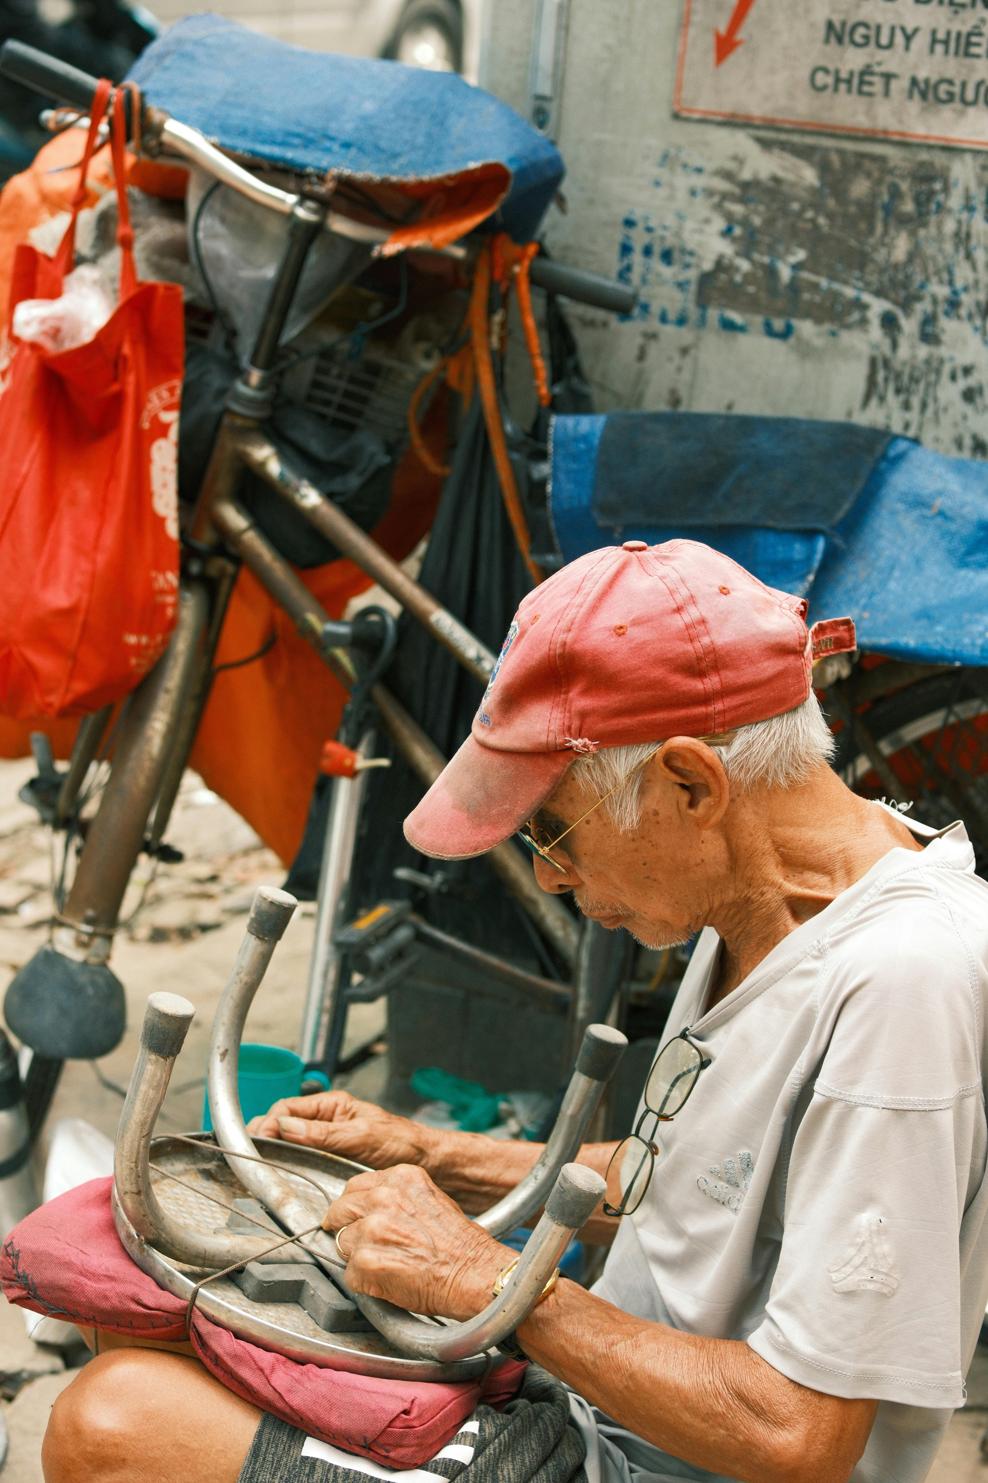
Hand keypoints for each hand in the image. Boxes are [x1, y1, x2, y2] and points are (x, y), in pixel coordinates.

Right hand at [246, 1090, 439, 1171]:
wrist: (427, 1164)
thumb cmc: (401, 1143)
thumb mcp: (361, 1136)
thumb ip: (323, 1134)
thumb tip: (285, 1127)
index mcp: (332, 1106)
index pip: (287, 1109)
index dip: (268, 1124)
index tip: (258, 1141)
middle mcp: (326, 1122)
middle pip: (283, 1126)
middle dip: (264, 1137)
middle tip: (251, 1156)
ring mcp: (327, 1142)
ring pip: (290, 1145)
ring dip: (274, 1153)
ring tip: (259, 1167)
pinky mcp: (331, 1162)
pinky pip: (303, 1161)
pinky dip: (288, 1166)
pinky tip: (280, 1176)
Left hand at [325, 1164, 509, 1319]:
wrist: (474, 1274)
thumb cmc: (461, 1245)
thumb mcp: (431, 1200)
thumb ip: (399, 1198)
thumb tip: (373, 1209)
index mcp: (401, 1178)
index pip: (355, 1186)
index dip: (355, 1207)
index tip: (356, 1218)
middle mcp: (383, 1197)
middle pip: (341, 1209)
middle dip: (347, 1228)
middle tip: (364, 1245)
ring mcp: (372, 1228)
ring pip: (342, 1243)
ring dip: (357, 1257)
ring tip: (386, 1265)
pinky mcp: (366, 1259)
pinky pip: (349, 1274)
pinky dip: (364, 1283)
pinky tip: (387, 1282)